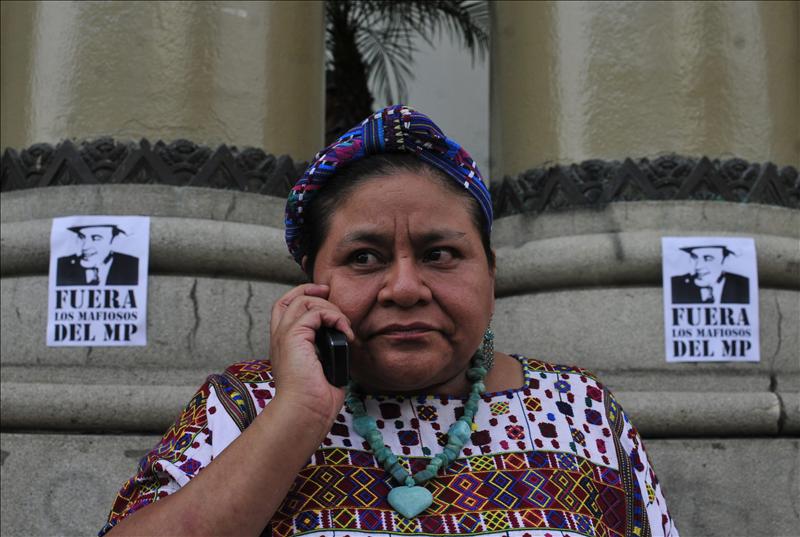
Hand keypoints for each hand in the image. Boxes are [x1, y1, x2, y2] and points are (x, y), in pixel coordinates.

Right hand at [269, 284, 353, 426]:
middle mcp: (280, 338)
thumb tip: (343, 341)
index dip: (302, 295)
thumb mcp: (322, 368)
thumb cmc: (314, 400)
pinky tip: (344, 332)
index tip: (324, 296)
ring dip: (329, 308)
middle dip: (312, 291)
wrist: (304, 413)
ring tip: (343, 327)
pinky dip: (334, 317)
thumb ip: (326, 350)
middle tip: (333, 299)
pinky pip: (315, 312)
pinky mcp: (293, 337)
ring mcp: (284, 336)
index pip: (286, 308)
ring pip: (303, 300)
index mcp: (284, 345)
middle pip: (289, 298)